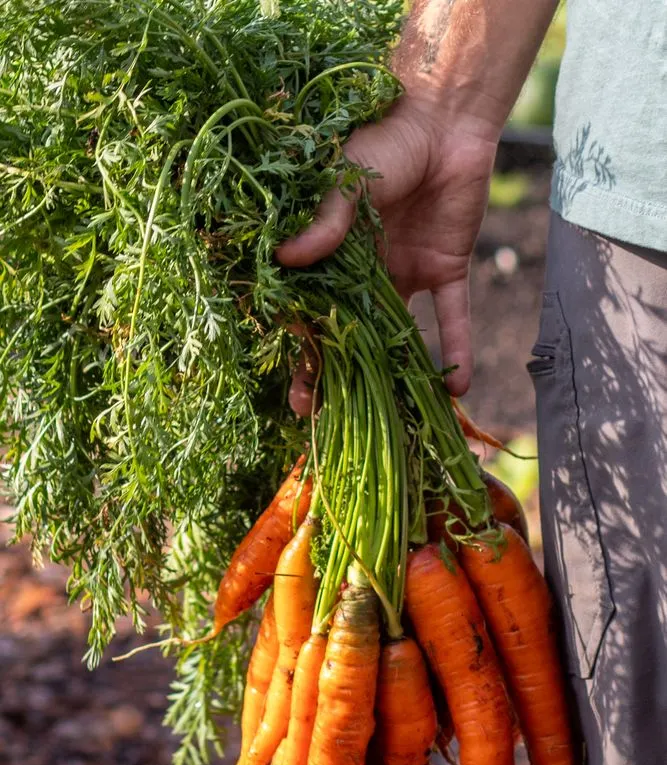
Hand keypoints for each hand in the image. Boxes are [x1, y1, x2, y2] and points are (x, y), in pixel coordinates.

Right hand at [277, 94, 498, 400]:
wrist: (442, 118)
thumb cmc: (382, 140)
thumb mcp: (345, 179)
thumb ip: (324, 220)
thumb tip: (287, 259)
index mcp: (333, 256)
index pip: (315, 317)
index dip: (306, 355)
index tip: (299, 394)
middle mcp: (366, 275)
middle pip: (350, 338)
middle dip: (339, 379)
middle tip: (328, 418)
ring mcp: (405, 275)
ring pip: (399, 336)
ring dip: (397, 376)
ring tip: (396, 418)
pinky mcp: (446, 269)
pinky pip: (452, 316)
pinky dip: (458, 347)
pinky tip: (458, 388)